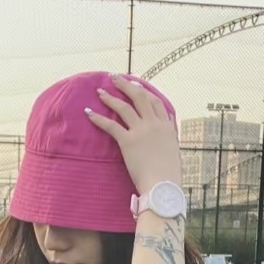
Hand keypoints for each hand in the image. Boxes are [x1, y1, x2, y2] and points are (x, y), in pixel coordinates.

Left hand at [85, 74, 181, 195]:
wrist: (163, 186)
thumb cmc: (169, 175)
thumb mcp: (174, 150)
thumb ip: (170, 135)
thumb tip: (169, 125)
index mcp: (166, 127)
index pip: (155, 102)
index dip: (144, 91)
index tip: (136, 85)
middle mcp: (154, 124)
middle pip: (139, 97)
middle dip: (126, 85)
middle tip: (115, 78)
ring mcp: (141, 131)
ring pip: (124, 107)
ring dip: (111, 97)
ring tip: (99, 91)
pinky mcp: (128, 142)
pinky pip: (111, 126)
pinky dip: (99, 118)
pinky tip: (89, 113)